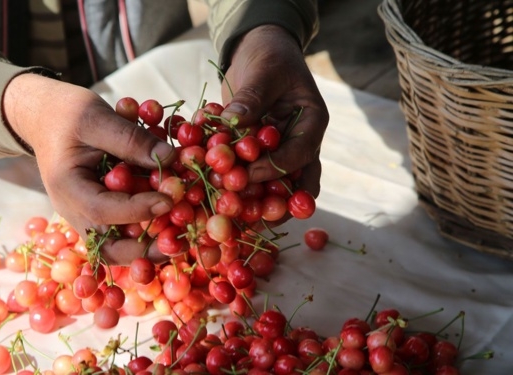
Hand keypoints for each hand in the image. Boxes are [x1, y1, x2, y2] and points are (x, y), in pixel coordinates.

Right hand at [3, 74, 172, 264]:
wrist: (45, 117)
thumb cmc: (66, 113)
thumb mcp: (97, 117)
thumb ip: (131, 139)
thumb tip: (171, 158)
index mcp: (66, 187)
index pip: (101, 210)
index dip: (137, 210)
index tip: (168, 200)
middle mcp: (75, 210)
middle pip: (108, 247)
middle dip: (145, 251)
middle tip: (178, 243)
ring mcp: (87, 215)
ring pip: (118, 246)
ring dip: (149, 246)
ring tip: (180, 236)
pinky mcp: (102, 211)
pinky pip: (124, 231)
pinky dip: (148, 228)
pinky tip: (173, 218)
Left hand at [220, 25, 328, 222]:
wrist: (258, 50)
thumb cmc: (269, 55)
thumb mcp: (264, 71)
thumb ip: (252, 96)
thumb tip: (234, 121)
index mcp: (311, 123)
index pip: (299, 156)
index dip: (274, 169)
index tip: (245, 176)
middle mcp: (297, 143)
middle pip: (291, 182)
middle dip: (270, 202)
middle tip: (246, 218)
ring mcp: (277, 150)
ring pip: (270, 186)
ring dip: (250, 200)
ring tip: (228, 216)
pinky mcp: (255, 154)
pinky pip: (246, 173)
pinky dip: (231, 182)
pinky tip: (210, 194)